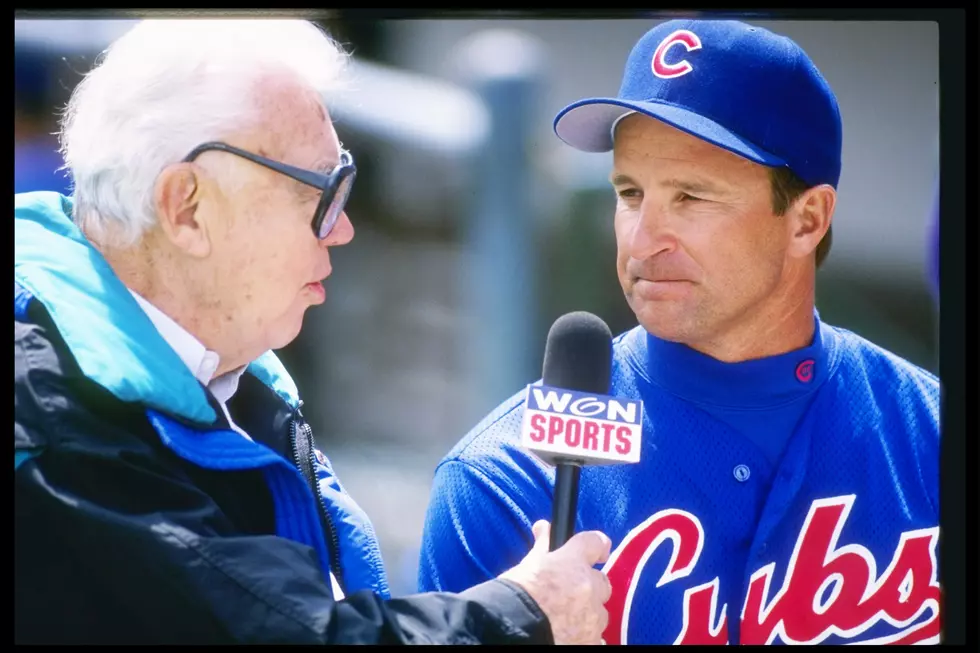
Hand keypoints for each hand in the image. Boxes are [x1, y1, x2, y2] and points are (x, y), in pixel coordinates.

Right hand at [499, 520, 611, 644]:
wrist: (510, 631)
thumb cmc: (513, 596)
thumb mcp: (527, 567)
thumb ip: (541, 547)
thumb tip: (543, 528)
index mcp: (572, 563)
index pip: (595, 542)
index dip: (598, 546)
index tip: (598, 552)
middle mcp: (588, 588)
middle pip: (602, 582)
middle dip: (590, 586)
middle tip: (570, 594)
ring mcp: (592, 617)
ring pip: (600, 613)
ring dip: (588, 614)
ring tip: (565, 620)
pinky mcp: (591, 641)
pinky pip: (597, 637)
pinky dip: (586, 636)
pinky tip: (568, 636)